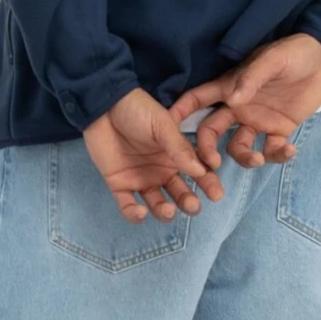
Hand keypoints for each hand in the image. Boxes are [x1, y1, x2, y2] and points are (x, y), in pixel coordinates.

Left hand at [83, 87, 228, 224]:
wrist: (104, 105)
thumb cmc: (137, 110)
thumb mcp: (163, 125)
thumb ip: (179, 148)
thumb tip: (200, 171)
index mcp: (176, 156)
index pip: (197, 174)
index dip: (208, 185)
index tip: (216, 194)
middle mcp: (161, 171)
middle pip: (180, 194)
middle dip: (189, 203)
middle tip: (192, 205)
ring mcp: (141, 179)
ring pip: (157, 204)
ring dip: (165, 212)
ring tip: (169, 210)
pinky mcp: (119, 184)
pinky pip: (128, 206)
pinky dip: (134, 214)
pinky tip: (141, 211)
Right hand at [165, 33, 320, 172]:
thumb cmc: (294, 52)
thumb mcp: (272, 60)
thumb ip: (251, 79)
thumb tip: (231, 100)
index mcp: (230, 87)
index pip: (197, 100)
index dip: (179, 113)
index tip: (165, 129)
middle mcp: (238, 108)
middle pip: (211, 132)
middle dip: (206, 150)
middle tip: (212, 165)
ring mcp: (258, 121)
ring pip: (238, 147)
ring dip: (244, 158)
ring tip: (258, 158)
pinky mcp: (279, 130)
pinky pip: (271, 149)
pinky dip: (278, 155)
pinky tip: (289, 150)